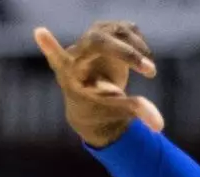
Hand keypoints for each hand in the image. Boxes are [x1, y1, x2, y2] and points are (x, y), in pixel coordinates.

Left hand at [34, 21, 163, 147]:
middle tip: (150, 70)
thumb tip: (160, 124)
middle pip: (97, 40)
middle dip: (125, 53)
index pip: (57, 58)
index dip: (50, 46)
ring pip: (115, 31)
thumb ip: (135, 113)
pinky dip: (139, 42)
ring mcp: (92, 39)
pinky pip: (126, 29)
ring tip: (150, 70)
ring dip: (136, 48)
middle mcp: (78, 52)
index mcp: (71, 74)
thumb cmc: (100, 110)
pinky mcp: (107, 33)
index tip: (39, 32)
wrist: (97, 100)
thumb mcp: (115, 114)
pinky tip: (144, 59)